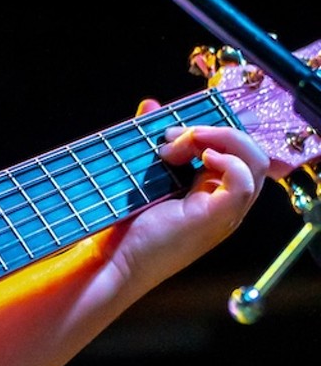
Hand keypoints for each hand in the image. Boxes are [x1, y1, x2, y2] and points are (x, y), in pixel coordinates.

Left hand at [106, 101, 268, 292]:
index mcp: (211, 191)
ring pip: (253, 161)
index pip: (235, 150)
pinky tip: (199, 157)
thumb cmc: (124, 225)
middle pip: (248, 151)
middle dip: (213, 130)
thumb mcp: (143, 173)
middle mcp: (224, 202)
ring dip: (218, 139)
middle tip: (170, 137)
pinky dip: (227, 160)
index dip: (213, 130)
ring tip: (178, 147)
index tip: (171, 132)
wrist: (113, 260)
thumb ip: (152, 140)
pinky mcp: (219, 219)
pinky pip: (245, 181)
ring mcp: (226, 213)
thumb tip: (151, 105)